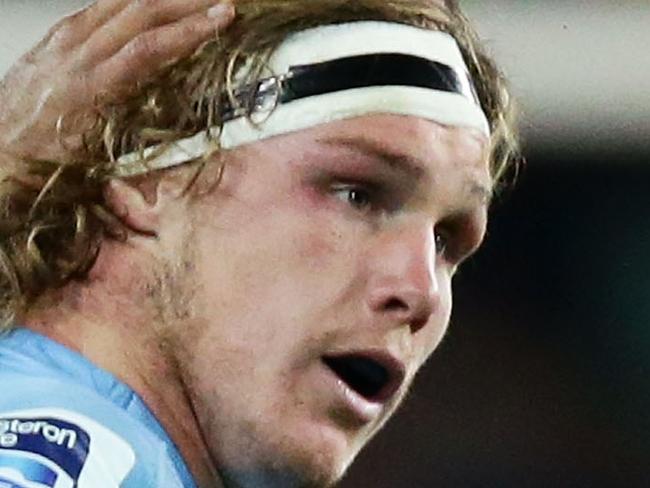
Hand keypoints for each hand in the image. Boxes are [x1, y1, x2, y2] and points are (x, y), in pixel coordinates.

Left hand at [0, 0, 234, 162]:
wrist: (1, 154)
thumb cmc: (49, 162)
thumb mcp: (101, 155)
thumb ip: (140, 129)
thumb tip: (183, 121)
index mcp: (91, 89)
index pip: (149, 48)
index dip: (189, 31)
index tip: (220, 19)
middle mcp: (76, 57)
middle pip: (139, 14)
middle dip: (186, 3)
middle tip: (220, 1)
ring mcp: (62, 42)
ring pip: (117, 3)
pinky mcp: (53, 38)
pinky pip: (94, 8)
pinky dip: (127, 2)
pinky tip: (146, 3)